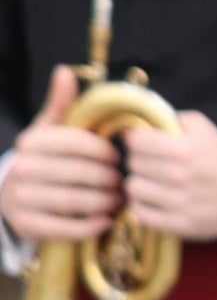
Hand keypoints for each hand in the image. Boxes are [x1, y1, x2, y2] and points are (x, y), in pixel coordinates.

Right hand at [0, 71, 120, 247]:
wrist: (11, 197)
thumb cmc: (44, 159)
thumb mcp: (49, 131)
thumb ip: (61, 105)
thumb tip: (65, 71)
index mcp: (31, 142)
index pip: (77, 142)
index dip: (102, 150)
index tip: (115, 157)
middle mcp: (23, 169)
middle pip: (82, 173)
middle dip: (109, 179)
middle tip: (121, 182)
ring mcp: (22, 198)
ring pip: (77, 200)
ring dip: (105, 202)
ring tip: (117, 200)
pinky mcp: (27, 224)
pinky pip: (67, 228)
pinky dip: (91, 226)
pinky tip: (106, 221)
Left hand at [114, 110, 216, 244]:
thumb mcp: (207, 131)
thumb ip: (176, 120)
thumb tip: (147, 120)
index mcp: (185, 150)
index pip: (136, 141)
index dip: (138, 139)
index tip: (144, 143)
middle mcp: (180, 177)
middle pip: (133, 163)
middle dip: (141, 161)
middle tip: (154, 164)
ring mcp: (179, 203)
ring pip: (133, 188)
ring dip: (141, 184)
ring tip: (153, 183)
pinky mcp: (178, 224)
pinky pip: (140, 213)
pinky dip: (143, 206)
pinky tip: (154, 201)